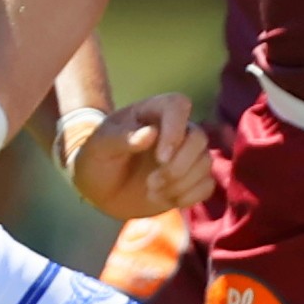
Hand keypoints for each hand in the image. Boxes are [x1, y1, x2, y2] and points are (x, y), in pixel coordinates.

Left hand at [64, 92, 213, 221]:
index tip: (160, 158)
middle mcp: (176, 130)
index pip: (179, 105)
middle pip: (199, 138)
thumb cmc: (97, 159)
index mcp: (153, 112)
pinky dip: (189, 196)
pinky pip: (207, 185)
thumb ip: (121, 138)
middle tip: (151, 182)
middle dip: (179, 165)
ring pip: (205, 163)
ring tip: (152, 191)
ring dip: (180, 183)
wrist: (100, 188)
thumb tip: (151, 134)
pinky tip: (166, 198)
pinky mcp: (192, 179)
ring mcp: (186, 155)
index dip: (176, 130)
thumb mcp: (98, 147)